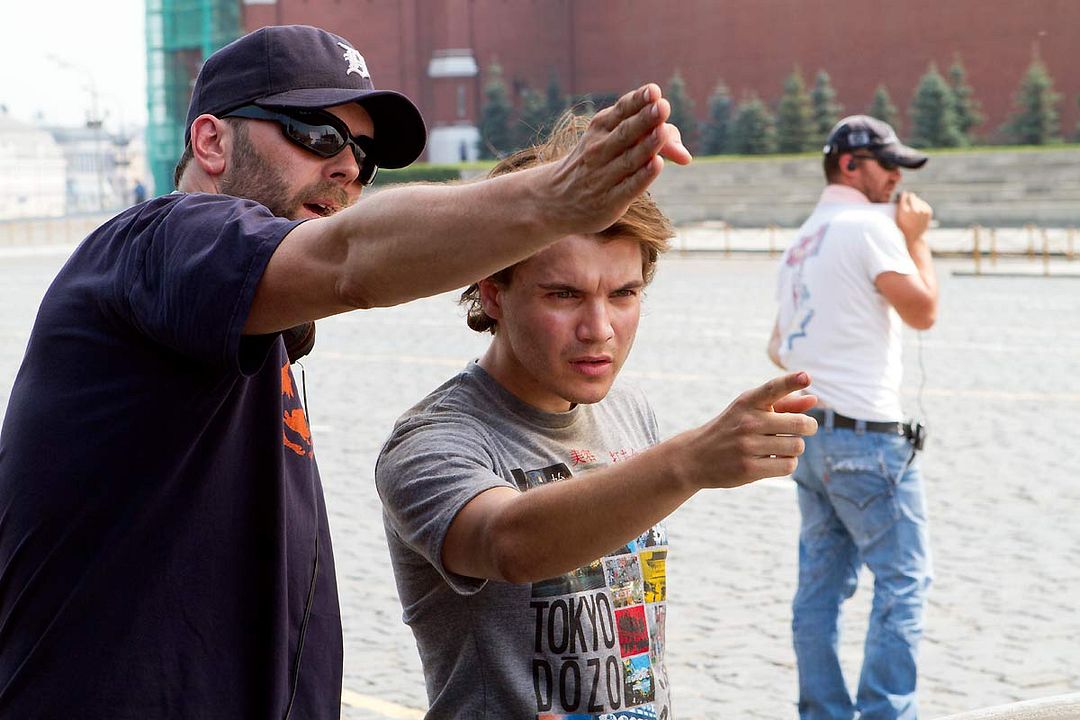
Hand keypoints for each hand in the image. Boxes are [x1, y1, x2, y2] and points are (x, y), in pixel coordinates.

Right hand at [538, 83, 691, 236]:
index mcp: (600, 128)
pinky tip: (657, 165)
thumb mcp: (610, 141)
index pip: (621, 111)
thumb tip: (686, 155)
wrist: (555, 200)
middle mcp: (599, 150)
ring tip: (663, 132)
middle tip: (662, 106)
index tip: (654, 90)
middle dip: (645, 120)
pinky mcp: (609, 201)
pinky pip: (629, 186)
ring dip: (647, 145)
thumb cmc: (595, 164)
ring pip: (629, 159)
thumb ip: (652, 138)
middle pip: (626, 133)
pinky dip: (643, 176)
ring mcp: (602, 176)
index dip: (638, 100)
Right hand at [683, 371, 817, 488]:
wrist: (695, 456)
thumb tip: (813, 400)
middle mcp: (748, 422)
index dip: (792, 381)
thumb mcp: (750, 411)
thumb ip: (783, 404)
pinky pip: (788, 466)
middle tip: (804, 429)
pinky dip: (787, 463)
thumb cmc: (731, 429)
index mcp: (748, 402)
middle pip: (799, 424)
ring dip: (795, 448)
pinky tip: (774, 460)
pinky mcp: (748, 469)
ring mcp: (747, 446)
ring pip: (797, 447)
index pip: (773, 388)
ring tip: (781, 447)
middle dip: (808, 427)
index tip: (807, 376)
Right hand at [896, 191, 932, 243]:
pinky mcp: (928, 211)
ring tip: (912, 209)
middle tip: (908, 199)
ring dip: (915, 202)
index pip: (904, 195)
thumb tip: (904, 194)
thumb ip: (900, 205)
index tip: (903, 195)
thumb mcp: (898, 216)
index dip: (903, 195)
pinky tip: (917, 212)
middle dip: (909, 197)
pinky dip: (920, 206)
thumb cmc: (903, 226)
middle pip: (912, 195)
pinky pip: (923, 204)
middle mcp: (914, 209)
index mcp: (904, 210)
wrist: (914, 236)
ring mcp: (922, 210)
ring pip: (918, 199)